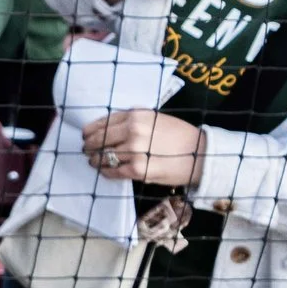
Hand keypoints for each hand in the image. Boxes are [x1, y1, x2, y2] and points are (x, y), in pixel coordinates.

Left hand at [82, 108, 205, 186]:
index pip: (103, 123)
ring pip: (104, 156)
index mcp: (136, 115)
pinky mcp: (139, 169)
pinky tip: (104, 171)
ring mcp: (135, 150)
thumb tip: (107, 129)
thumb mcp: (154, 119)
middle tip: (86, 151)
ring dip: (95, 160)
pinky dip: (106, 172)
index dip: (90, 131)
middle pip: (100, 140)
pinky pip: (114, 171)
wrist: (201, 153)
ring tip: (93, 162)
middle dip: (90, 146)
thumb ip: (131, 121)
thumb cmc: (178, 135)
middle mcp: (133, 130)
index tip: (85, 136)